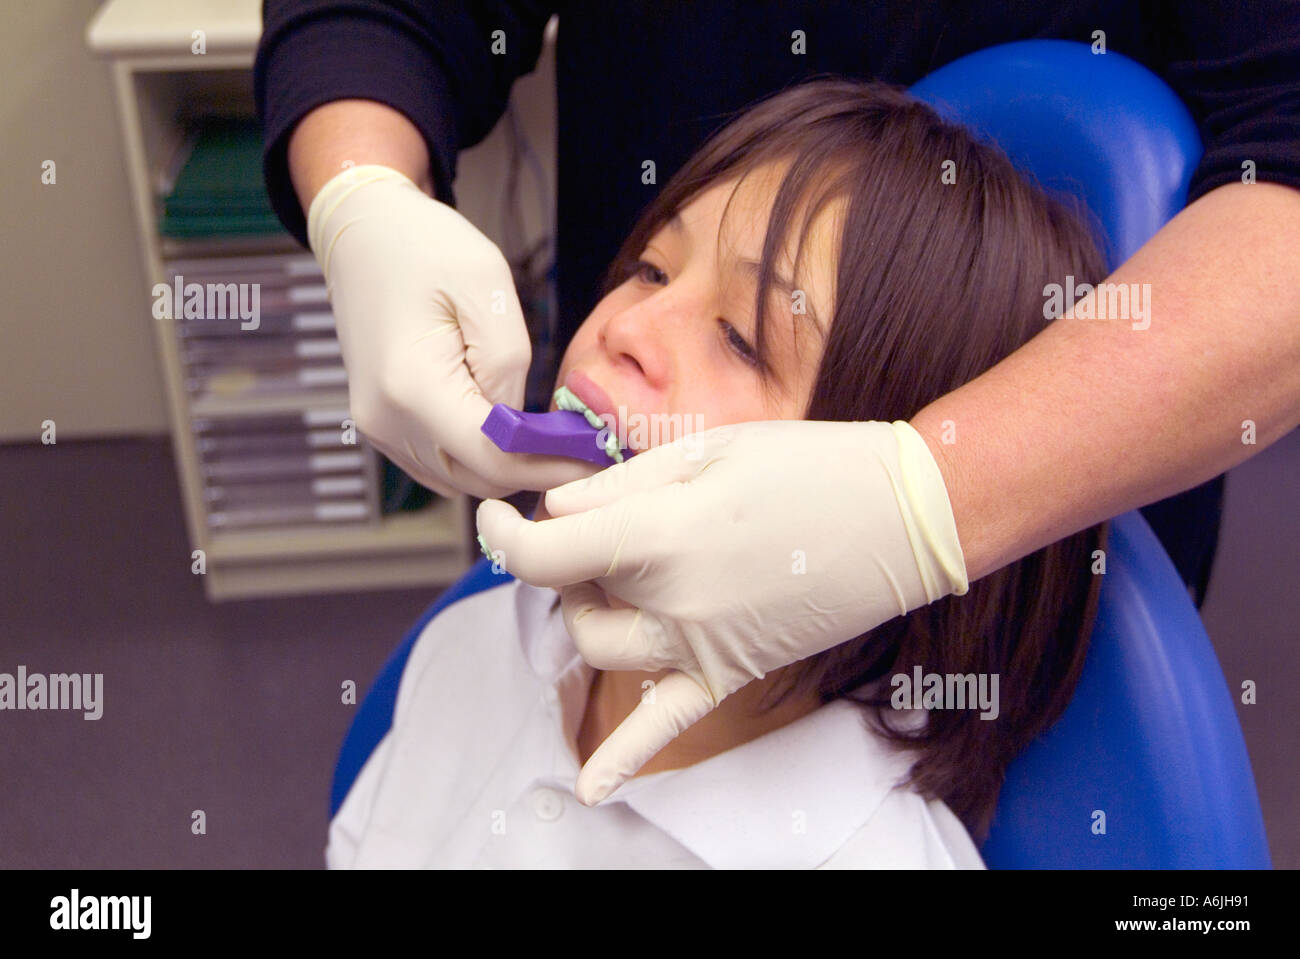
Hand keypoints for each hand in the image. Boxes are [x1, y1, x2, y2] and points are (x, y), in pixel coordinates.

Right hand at [306, 164, 598, 497]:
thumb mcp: (485, 285)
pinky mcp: (383, 424)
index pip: (493, 457)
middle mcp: (387, 419)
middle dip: (538, 470)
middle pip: (478, 478)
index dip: (551, 464)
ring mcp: (379, 427)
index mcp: (412, 386)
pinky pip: (440, 464)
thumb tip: (519, 422)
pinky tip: (512, 430)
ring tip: (558, 439)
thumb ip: (507, 361)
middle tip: (589, 448)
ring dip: (510, 467)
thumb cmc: (423, 246)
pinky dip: (480, 459)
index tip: (598, 453)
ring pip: (460, 479)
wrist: (363, 233)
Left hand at [475, 418, 968, 803]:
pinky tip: (590, 791)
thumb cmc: (808, 467)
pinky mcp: (732, 671)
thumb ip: (617, 488)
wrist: (902, 515)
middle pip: (571, 602)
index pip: (543, 555)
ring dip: (590, 615)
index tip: (493, 516)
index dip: (503, 534)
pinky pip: (667, 724)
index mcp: (660, 538)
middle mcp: (673, 603)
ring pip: (603, 651)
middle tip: (591, 525)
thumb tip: (554, 512)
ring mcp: (702, 647)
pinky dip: (624, 760)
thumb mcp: (705, 450)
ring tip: (618, 576)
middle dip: (562, 564)